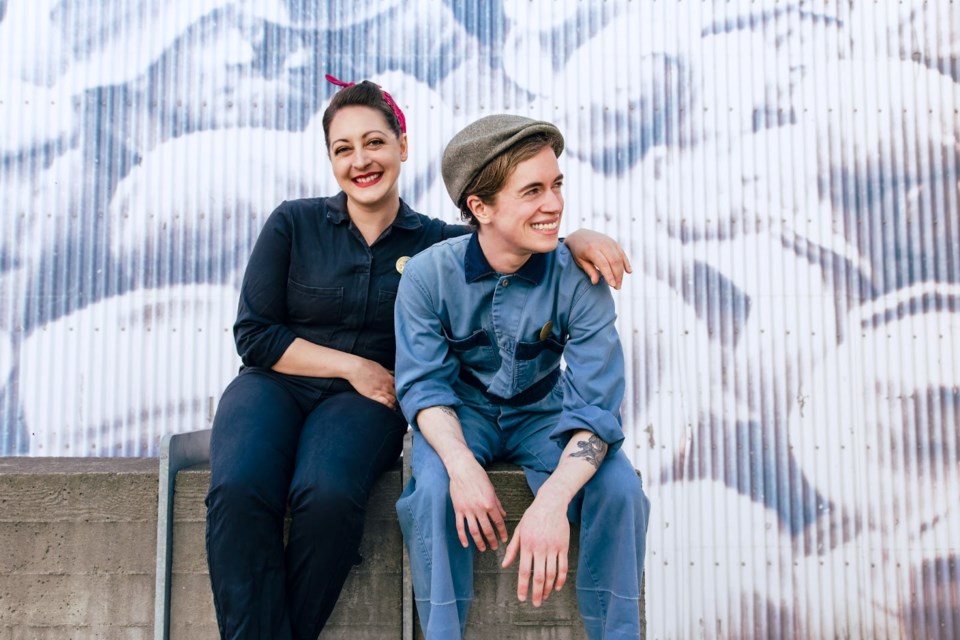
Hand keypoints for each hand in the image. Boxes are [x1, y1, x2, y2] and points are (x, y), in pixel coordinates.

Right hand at [347, 358, 396, 408]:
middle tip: (399, 402)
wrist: (356, 368)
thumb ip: (387, 372)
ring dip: (395, 404)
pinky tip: (391, 409)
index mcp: (389, 378)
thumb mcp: (380, 367)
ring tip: (396, 407)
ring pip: (392, 400)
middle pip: (397, 394)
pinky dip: (389, 407)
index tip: (400, 394)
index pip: (399, 387)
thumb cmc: (366, 366)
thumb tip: (392, 373)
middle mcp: (387, 385)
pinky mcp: (374, 396)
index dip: (400, 391)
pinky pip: (385, 403)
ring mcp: (381, 391)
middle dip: (399, 398)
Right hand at [448, 456, 507, 550]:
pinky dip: (463, 537)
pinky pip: (460, 526)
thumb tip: (504, 515)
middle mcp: (479, 508)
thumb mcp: (492, 489)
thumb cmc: (479, 477)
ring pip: (474, 531)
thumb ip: (498, 504)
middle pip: (487, 529)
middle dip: (492, 540)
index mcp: (490, 503)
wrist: (462, 469)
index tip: (504, 539)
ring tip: (483, 548)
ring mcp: (468, 510)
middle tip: (495, 548)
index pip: (498, 522)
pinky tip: (466, 544)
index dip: (502, 532)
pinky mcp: (458, 509)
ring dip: (479, 542)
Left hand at [501, 490, 569, 606]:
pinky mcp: (563, 547)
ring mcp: (553, 548)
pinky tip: (557, 587)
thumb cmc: (532, 516)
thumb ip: (512, 548)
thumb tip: (504, 565)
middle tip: (535, 604)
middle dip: (537, 593)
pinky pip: (563, 566)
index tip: (522, 598)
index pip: (523, 571)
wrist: (551, 503)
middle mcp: (539, 548)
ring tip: (545, 597)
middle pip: (539, 576)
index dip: (523, 586)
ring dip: (548, 588)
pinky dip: (561, 579)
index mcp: (526, 545)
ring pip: (551, 574)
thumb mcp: (519, 530)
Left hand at [563, 229, 632, 288]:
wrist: (579, 235)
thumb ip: (589, 271)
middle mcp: (602, 244)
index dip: (609, 275)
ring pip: (619, 258)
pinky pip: (622, 253)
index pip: (603, 263)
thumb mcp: (579, 261)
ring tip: (619, 284)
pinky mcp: (614, 242)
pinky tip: (629, 272)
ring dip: (621, 272)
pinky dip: (626, 262)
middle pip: (614, 261)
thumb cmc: (578, 251)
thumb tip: (595, 282)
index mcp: (591, 249)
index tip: (612, 285)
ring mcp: (609, 242)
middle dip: (617, 276)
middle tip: (617, 287)